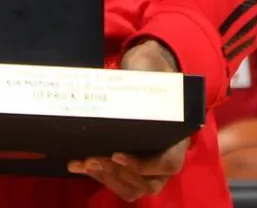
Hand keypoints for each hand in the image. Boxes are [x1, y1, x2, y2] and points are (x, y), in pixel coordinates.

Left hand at [68, 41, 188, 200]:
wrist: (146, 71)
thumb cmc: (151, 71)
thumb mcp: (149, 70)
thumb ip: (144, 74)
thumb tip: (128, 80)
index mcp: (178, 137)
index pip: (168, 164)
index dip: (144, 165)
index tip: (117, 155)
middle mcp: (166, 157)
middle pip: (147, 183)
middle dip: (117, 173)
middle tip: (92, 159)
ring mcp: (149, 166)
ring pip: (131, 187)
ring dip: (106, 178)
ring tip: (83, 162)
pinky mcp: (130, 166)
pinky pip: (117, 182)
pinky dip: (98, 175)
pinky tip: (78, 163)